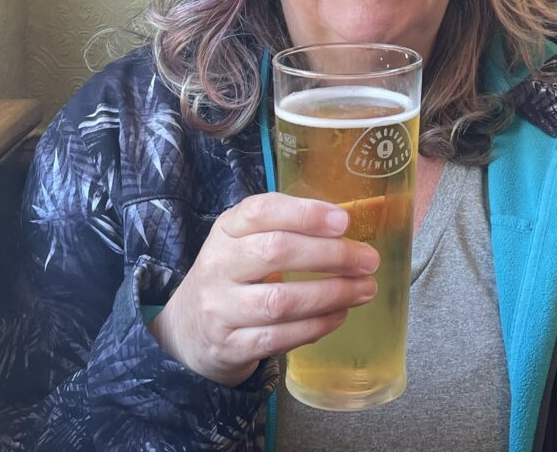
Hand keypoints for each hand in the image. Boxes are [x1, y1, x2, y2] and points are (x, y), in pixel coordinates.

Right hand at [147, 192, 379, 386]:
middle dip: (330, 254)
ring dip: (331, 294)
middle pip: (275, 252)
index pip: (262, 211)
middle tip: (368, 259)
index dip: (305, 213)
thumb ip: (285, 227)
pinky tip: (339, 315)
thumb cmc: (233, 274)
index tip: (343, 220)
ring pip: (280, 301)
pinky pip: (279, 338)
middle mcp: (219, 265)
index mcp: (226, 230)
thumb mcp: (244, 240)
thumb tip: (344, 224)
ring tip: (364, 289)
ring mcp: (221, 308)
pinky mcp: (231, 346)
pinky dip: (315, 326)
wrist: (187, 330)